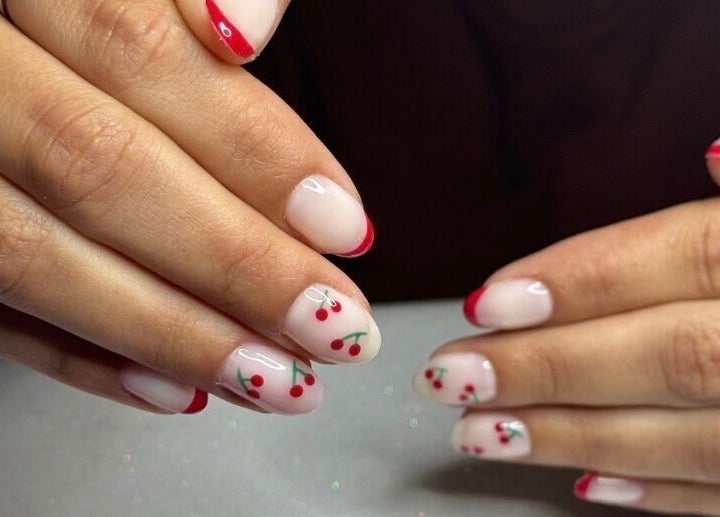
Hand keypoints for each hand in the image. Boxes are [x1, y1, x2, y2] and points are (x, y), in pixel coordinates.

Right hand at [0, 0, 379, 415]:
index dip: (249, 143)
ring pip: (31, 256)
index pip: (134, 48)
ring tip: (276, 376)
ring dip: (173, 332)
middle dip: (233, 262)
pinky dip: (83, 357)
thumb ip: (170, 9)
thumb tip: (239, 30)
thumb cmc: (72, 33)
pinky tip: (171, 385)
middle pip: (95, 168)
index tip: (341, 224)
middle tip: (331, 324)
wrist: (2, 58)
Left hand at [414, 143, 719, 514]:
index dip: (577, 281)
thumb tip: (710, 156)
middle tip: (451, 376)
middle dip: (547, 368)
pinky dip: (653, 490)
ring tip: (479, 432)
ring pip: (687, 434)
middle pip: (667, 355)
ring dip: (573, 434)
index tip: (485, 304)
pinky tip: (582, 481)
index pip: (677, 260)